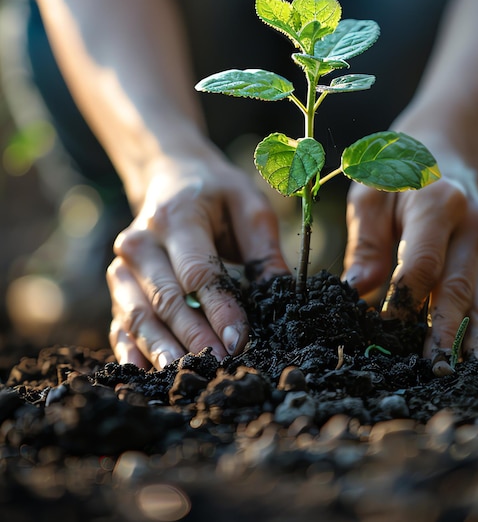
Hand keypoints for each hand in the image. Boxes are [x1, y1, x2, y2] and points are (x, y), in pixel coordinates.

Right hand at [107, 152, 289, 368]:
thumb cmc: (217, 194)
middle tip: (222, 365)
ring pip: (139, 316)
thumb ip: (264, 250)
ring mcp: (123, 266)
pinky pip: (121, 322)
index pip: (197, 272)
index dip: (219, 309)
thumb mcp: (249, 206)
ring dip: (162, 350)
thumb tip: (282, 296)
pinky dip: (132, 350)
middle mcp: (140, 243)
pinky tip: (145, 375)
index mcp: (176, 218)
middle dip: (194, 337)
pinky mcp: (119, 285)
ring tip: (187, 377)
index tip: (241, 340)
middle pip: (166, 299)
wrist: (172, 176)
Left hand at [342, 156, 477, 377]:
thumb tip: (359, 291)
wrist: (440, 151)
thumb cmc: (394, 174)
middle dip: (445, 332)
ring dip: (477, 341)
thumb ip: (365, 243)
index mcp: (439, 202)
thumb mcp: (369, 195)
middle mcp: (473, 224)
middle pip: (458, 287)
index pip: (423, 261)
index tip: (386, 330)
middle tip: (434, 370)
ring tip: (470, 377)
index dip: (405, 299)